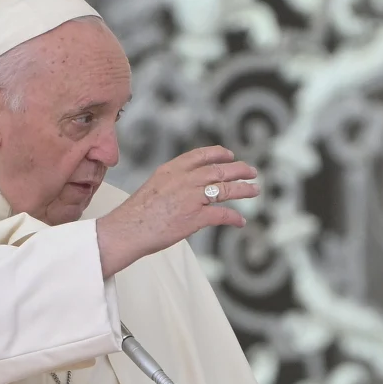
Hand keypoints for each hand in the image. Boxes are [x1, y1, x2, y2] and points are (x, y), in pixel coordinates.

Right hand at [96, 146, 258, 276]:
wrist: (127, 229)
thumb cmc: (137, 214)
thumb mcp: (154, 187)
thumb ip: (173, 183)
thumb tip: (187, 189)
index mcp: (172, 170)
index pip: (201, 155)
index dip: (219, 154)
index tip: (229, 155)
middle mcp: (184, 180)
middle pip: (218, 171)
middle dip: (239, 170)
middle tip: (252, 172)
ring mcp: (191, 197)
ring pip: (225, 189)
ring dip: (243, 189)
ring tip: (255, 190)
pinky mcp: (195, 217)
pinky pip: (222, 215)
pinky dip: (234, 218)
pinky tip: (241, 221)